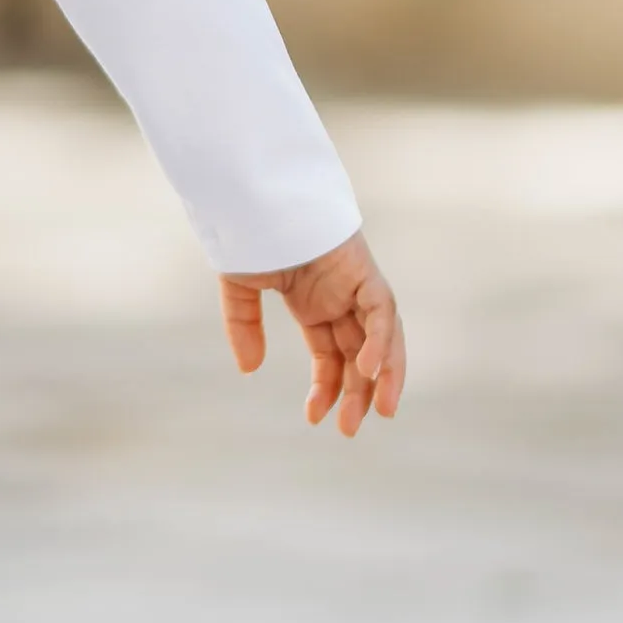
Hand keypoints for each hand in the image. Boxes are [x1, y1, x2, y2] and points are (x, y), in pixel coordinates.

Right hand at [219, 230, 405, 436]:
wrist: (251, 192)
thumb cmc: (245, 229)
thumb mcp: (240, 287)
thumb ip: (244, 326)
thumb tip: (249, 369)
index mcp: (315, 301)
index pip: (331, 354)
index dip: (326, 388)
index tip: (315, 419)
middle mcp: (341, 295)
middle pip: (360, 353)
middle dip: (358, 393)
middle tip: (350, 430)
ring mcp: (354, 281)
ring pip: (382, 337)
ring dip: (382, 376)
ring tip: (377, 413)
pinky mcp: (362, 268)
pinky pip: (380, 310)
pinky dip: (380, 340)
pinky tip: (370, 370)